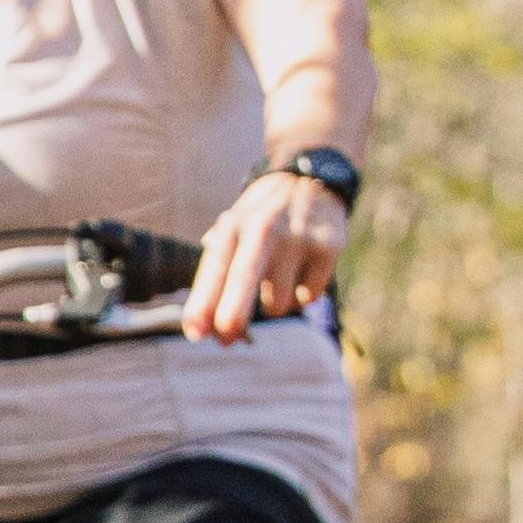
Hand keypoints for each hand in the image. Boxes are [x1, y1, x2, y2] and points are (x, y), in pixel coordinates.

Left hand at [188, 165, 348, 344]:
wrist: (312, 181)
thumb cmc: (261, 221)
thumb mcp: (233, 230)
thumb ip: (216, 274)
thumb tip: (203, 327)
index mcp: (234, 225)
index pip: (215, 268)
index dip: (202, 303)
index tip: (195, 333)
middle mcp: (264, 227)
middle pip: (245, 277)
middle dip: (233, 313)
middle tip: (224, 341)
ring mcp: (298, 237)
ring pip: (279, 302)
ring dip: (274, 305)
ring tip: (277, 280)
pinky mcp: (328, 247)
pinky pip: (309, 297)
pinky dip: (303, 296)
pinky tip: (303, 271)